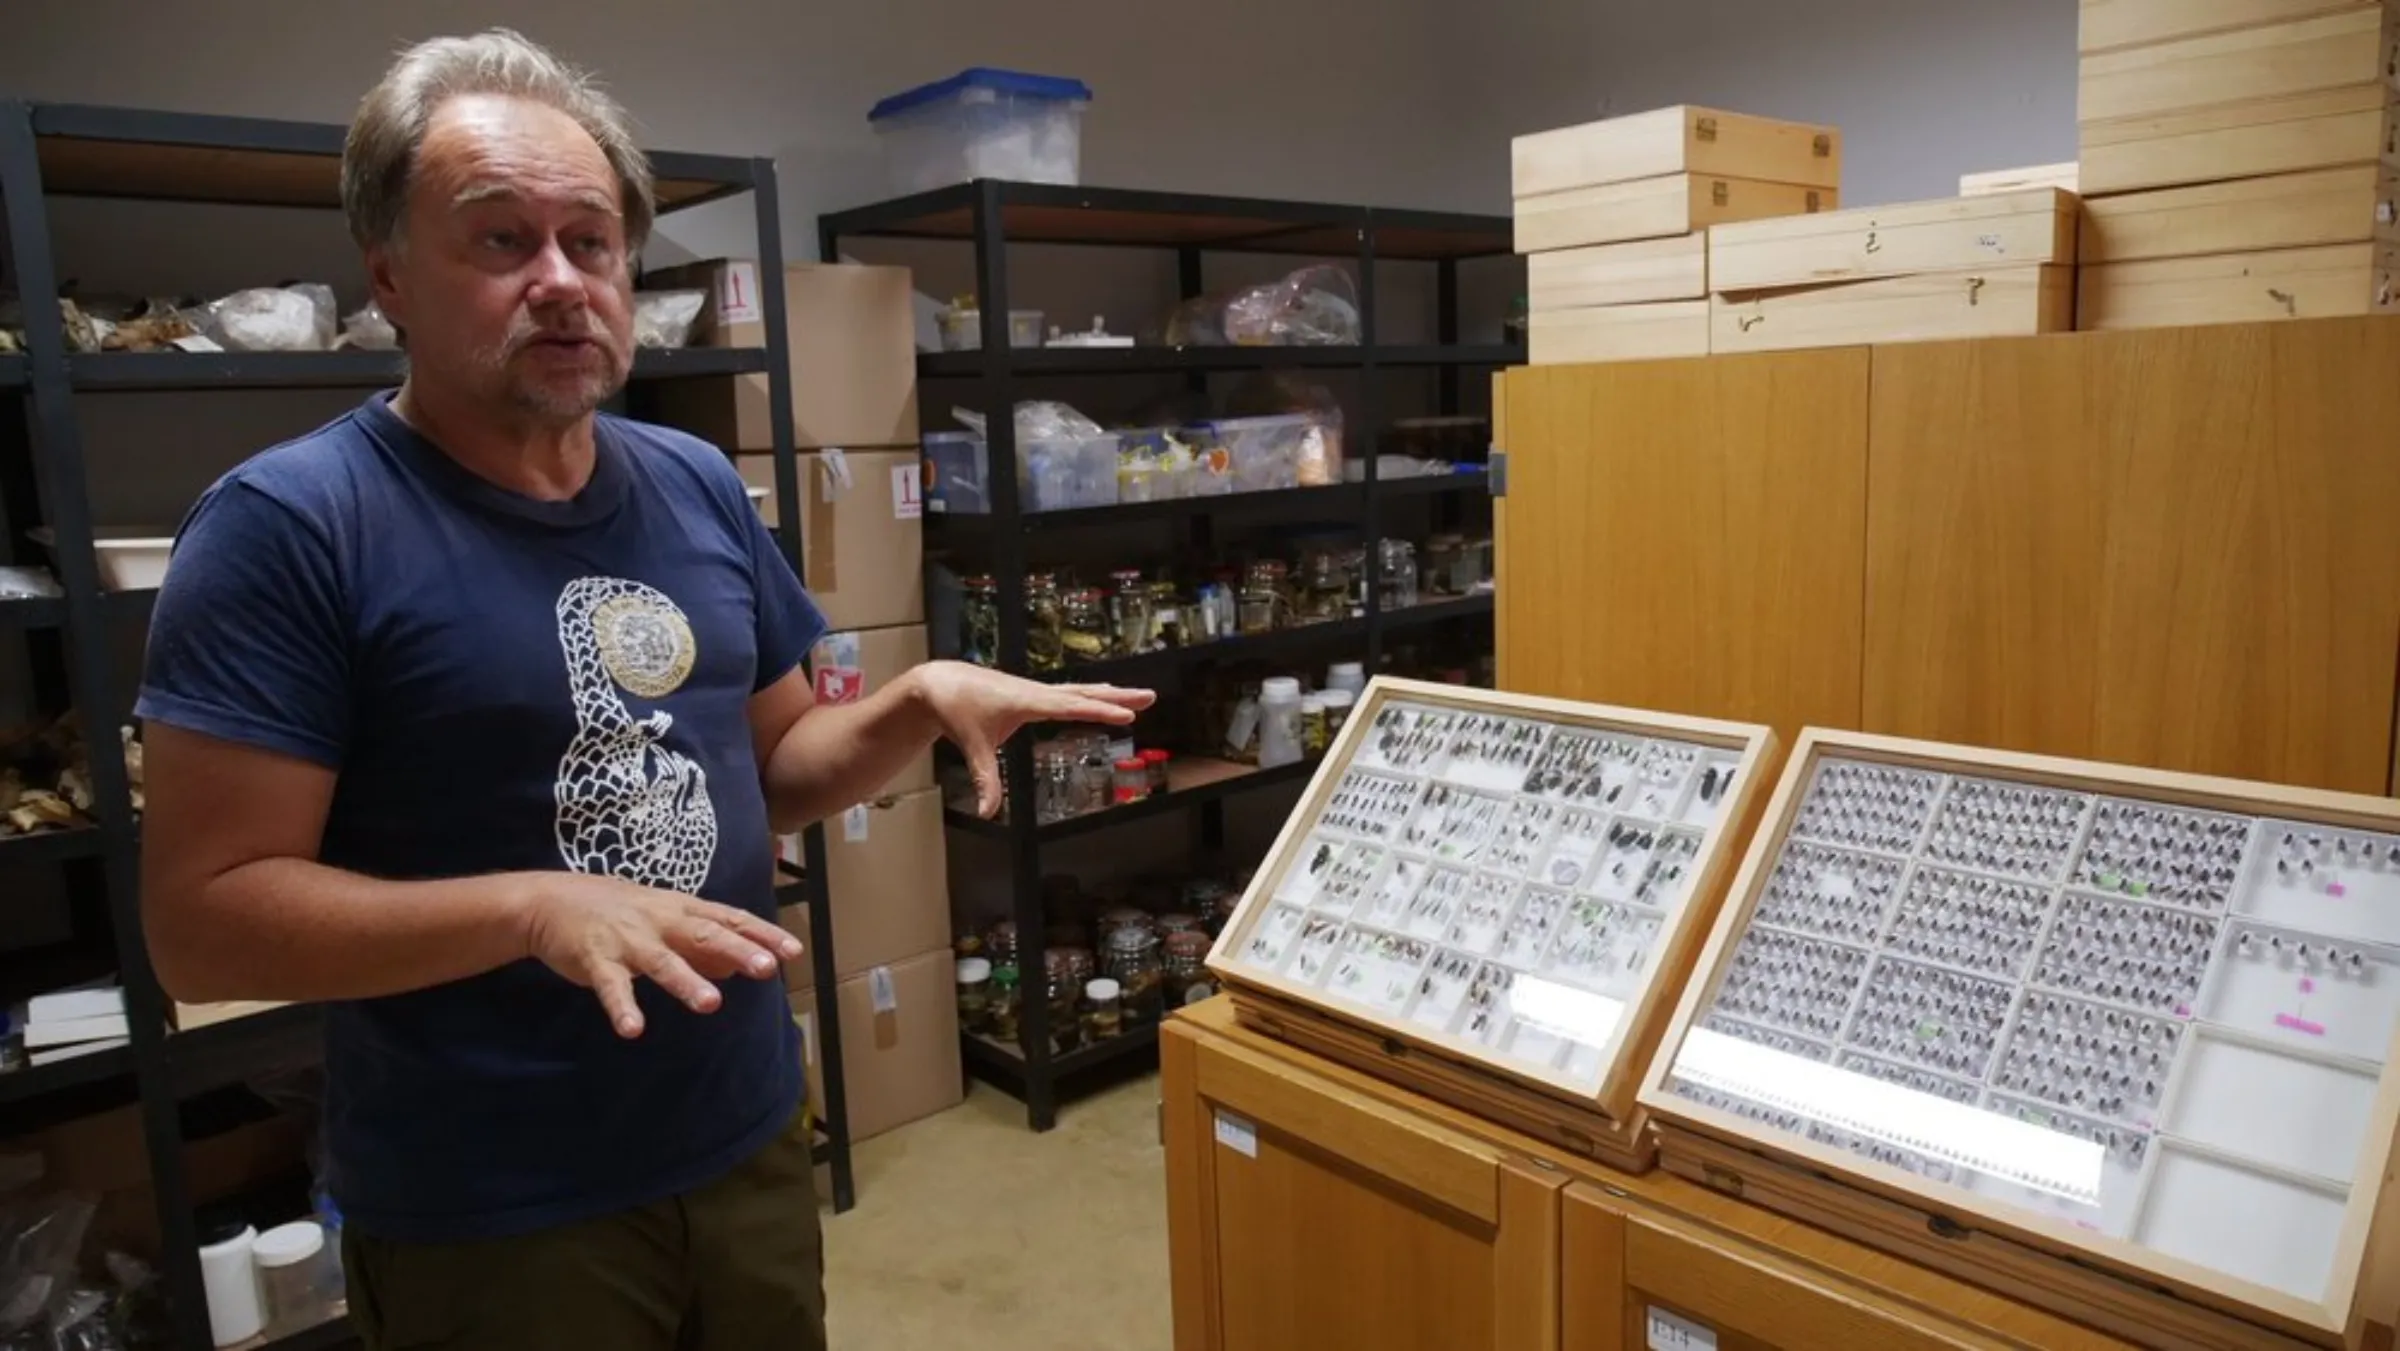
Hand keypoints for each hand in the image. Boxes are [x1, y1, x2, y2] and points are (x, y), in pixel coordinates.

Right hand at [520, 873, 803, 1037]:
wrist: (550, 899)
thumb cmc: (618, 911)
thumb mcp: (665, 918)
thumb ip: (702, 943)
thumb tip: (738, 965)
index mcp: (681, 909)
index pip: (730, 919)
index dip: (762, 934)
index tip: (794, 951)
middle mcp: (660, 921)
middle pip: (705, 935)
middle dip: (737, 950)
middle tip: (767, 969)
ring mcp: (628, 939)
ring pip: (662, 961)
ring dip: (686, 981)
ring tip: (711, 1004)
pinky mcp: (596, 959)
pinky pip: (611, 986)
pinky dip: (622, 1007)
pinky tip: (633, 1029)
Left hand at [909, 661, 1156, 816]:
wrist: (941, 683)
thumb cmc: (957, 709)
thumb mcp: (972, 746)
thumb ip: (984, 779)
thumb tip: (988, 812)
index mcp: (1027, 701)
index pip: (1070, 707)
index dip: (1099, 712)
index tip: (1126, 715)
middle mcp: (1037, 692)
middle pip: (1085, 694)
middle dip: (1118, 698)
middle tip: (1149, 697)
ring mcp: (1037, 691)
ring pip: (1081, 691)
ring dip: (1111, 694)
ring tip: (1140, 696)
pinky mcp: (1034, 694)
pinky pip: (1071, 693)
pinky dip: (1092, 694)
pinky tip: (1104, 694)